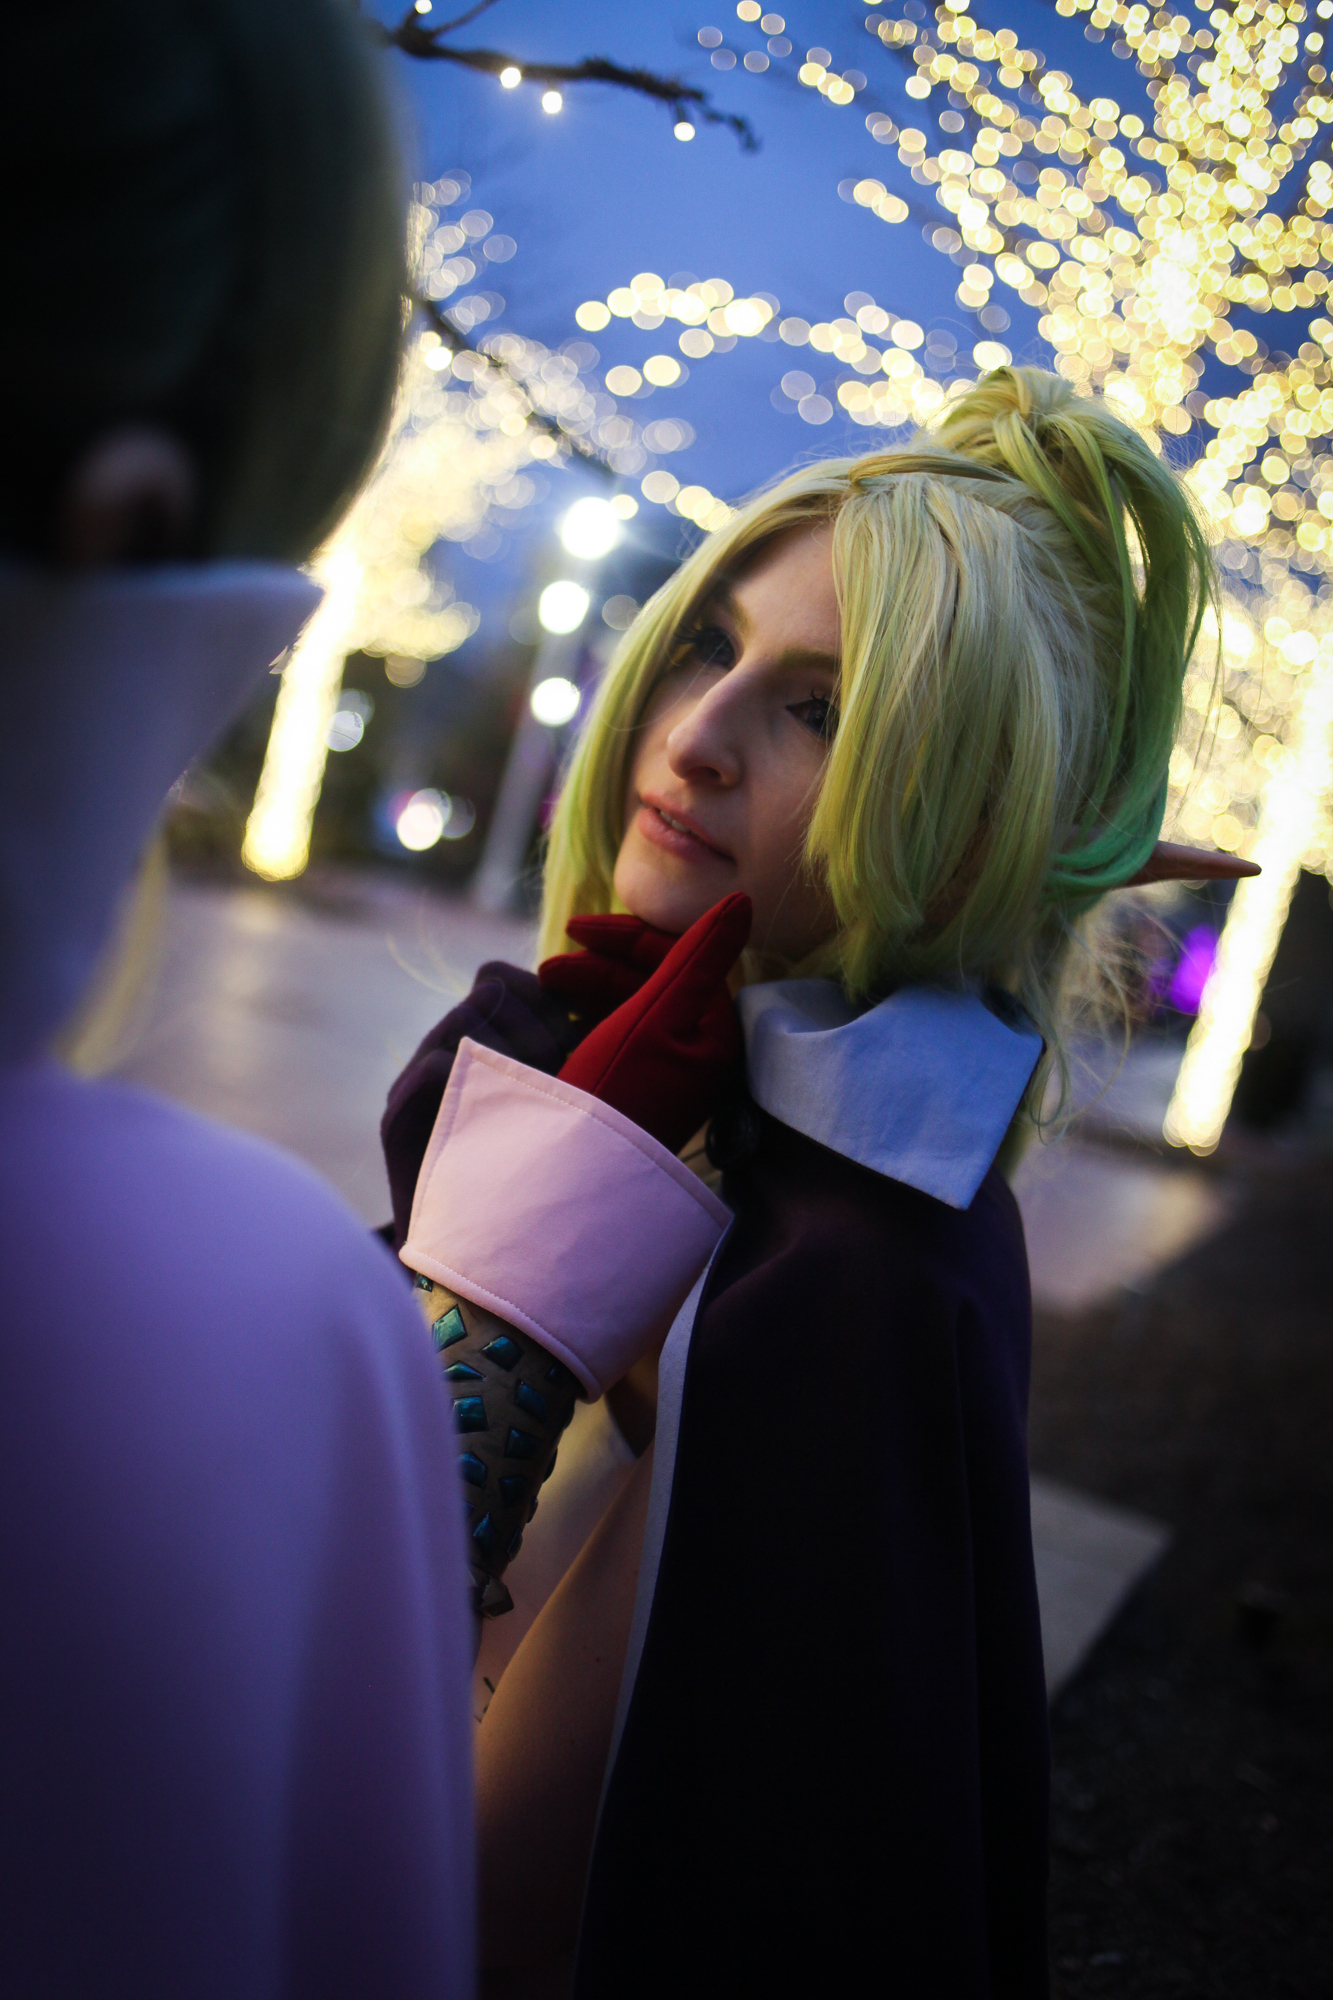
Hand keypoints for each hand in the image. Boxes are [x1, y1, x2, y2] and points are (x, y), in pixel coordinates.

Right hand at [381, 964, 583, 1246]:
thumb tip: (603, 1018)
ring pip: (465, 1020)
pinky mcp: (396, 1120)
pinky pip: (436, 1067)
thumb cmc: (535, 1184)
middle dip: (539, 1030)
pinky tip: (510, 1123)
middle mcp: (438, 1051)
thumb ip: (572, 1060)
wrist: (476, 1265)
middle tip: (563, 1079)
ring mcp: (412, 1083)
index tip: (578, 1040)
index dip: (544, 997)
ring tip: (541, 1104)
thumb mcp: (559, 1108)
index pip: (500, 976)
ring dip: (517, 1056)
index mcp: (475, 1041)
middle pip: (489, 992)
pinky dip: (479, 1084)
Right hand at [553, 893, 751, 1155]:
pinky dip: (587, 1016)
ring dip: (589, 988)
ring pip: (631, 1002)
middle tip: (548, 973)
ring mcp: (668, 1068)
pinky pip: (617, 1031)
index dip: (626, 936)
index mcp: (716, 1031)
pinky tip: (555, 1020)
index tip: (573, 931)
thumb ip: (696, 956)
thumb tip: (743, 900)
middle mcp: (699, 1048)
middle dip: (599, 966)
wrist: (575, 1178)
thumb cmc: (617, 1096)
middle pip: (653, 978)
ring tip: (546, 993)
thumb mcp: (653, 1017)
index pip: (680, 956)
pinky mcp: (638, 1085)